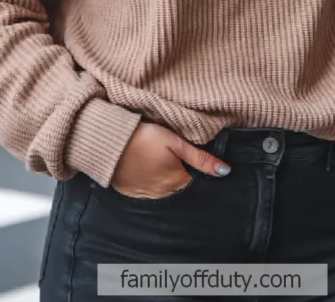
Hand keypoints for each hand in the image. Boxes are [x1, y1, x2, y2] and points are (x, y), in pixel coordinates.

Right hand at [111, 122, 230, 198]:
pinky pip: (146, 190)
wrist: (110, 143)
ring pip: (164, 189)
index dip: (195, 168)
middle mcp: (163, 193)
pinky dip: (149, 181)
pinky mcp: (130, 192)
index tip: (190, 156)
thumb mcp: (175, 142)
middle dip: (181, 173)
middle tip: (172, 155)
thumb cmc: (144, 138)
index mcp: (177, 182)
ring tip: (157, 159)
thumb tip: (225, 171)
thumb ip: (200, 158)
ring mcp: (145, 195)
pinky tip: (145, 167)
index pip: (195, 181)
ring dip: (165, 178)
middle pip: (180, 185)